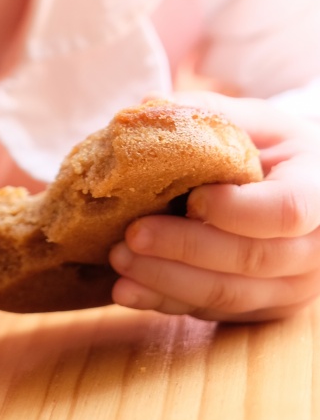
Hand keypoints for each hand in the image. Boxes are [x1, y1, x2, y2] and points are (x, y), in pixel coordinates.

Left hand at [108, 92, 319, 321]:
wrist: (304, 190)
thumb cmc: (277, 150)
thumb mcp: (256, 120)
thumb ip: (211, 113)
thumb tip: (151, 106)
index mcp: (318, 192)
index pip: (285, 211)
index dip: (237, 211)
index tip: (191, 199)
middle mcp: (313, 250)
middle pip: (249, 259)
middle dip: (184, 248)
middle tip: (132, 234)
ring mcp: (291, 287)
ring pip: (228, 294)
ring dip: (167, 280)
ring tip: (119, 259)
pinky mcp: (262, 309)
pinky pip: (214, 312)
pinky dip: (166, 302)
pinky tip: (126, 289)